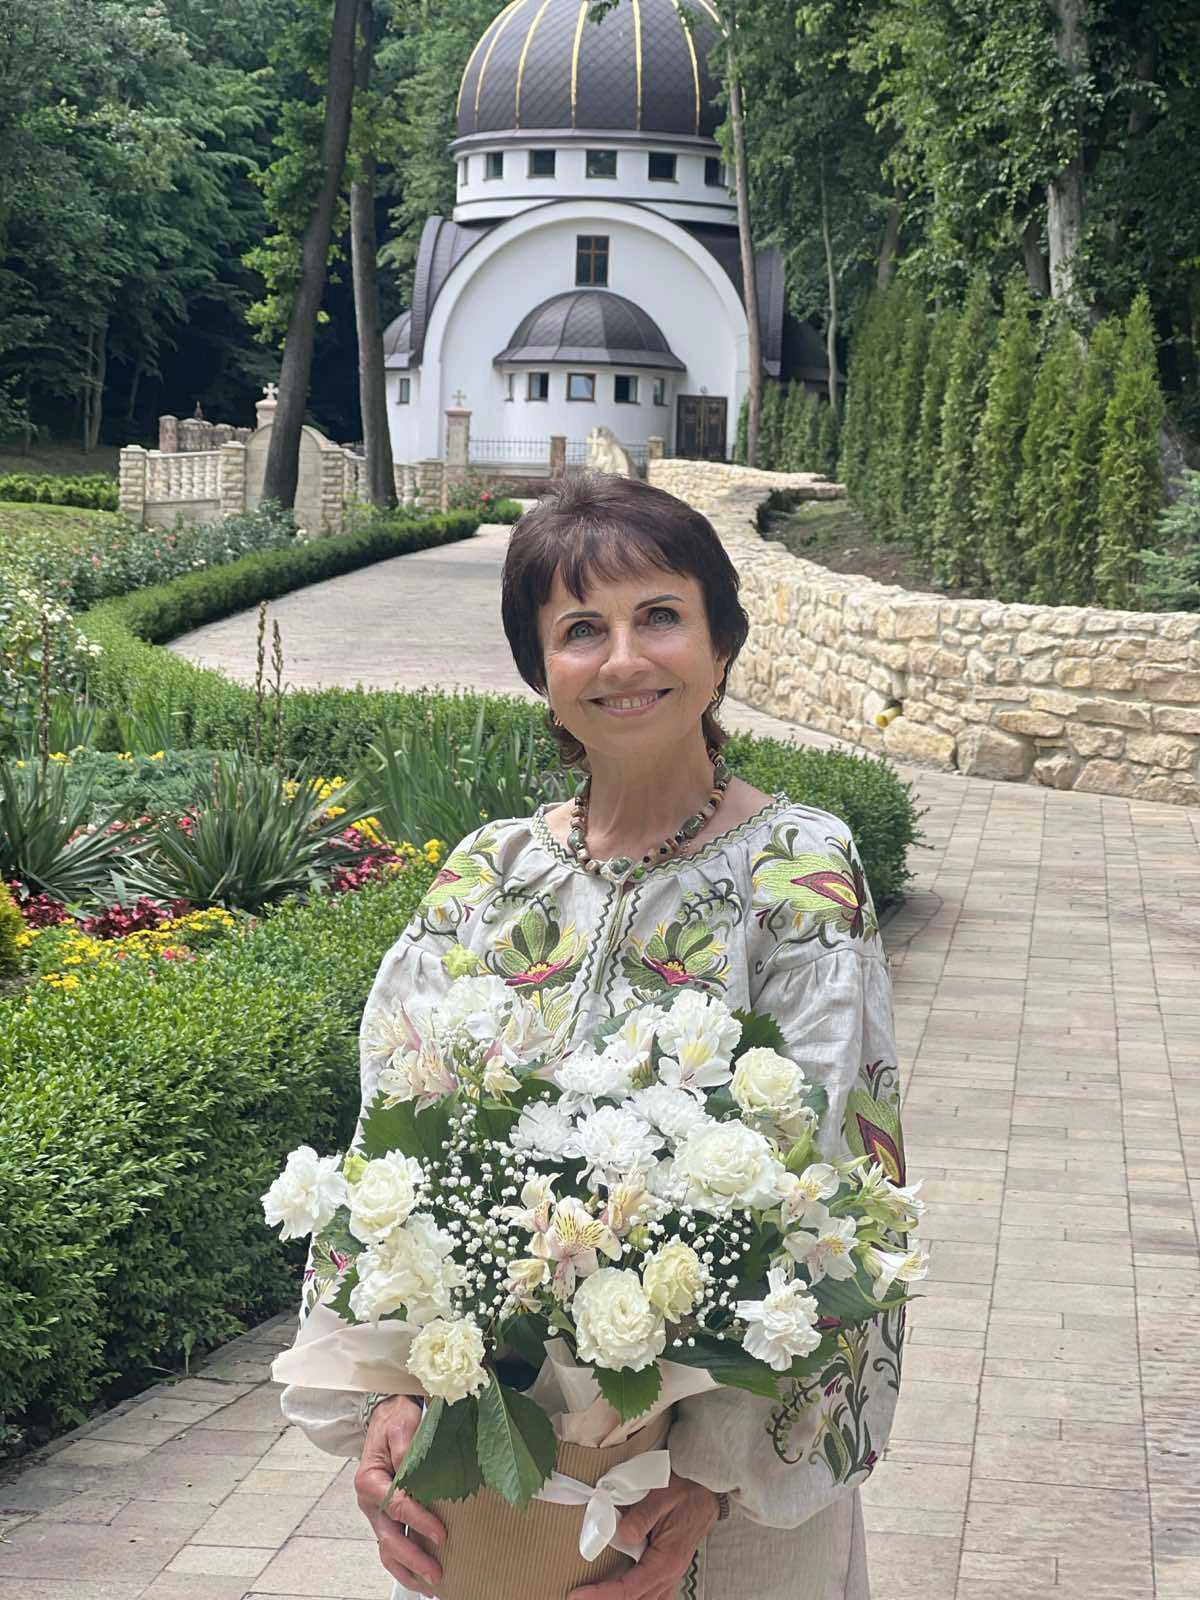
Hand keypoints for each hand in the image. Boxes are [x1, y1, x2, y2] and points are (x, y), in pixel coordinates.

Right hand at [354, 1396, 446, 1595]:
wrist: (388, 1416)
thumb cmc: (395, 1420)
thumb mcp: (400, 1425)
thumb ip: (404, 1448)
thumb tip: (410, 1470)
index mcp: (370, 1480)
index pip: (396, 1506)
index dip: (418, 1521)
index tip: (441, 1533)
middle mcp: (370, 1502)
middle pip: (389, 1538)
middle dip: (413, 1558)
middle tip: (436, 1572)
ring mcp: (377, 1512)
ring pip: (387, 1549)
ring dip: (407, 1568)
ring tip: (429, 1584)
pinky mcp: (386, 1516)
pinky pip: (391, 1544)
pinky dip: (404, 1563)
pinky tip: (419, 1575)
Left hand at [568, 1472, 719, 1599]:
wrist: (707, 1488)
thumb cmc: (684, 1490)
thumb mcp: (660, 1496)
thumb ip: (640, 1517)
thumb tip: (621, 1535)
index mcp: (666, 1560)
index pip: (629, 1589)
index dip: (602, 1595)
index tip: (577, 1594)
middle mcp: (669, 1574)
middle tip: (579, 1596)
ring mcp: (671, 1574)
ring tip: (595, 1595)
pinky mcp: (668, 1569)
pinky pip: (652, 1594)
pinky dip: (635, 1597)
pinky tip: (621, 1594)